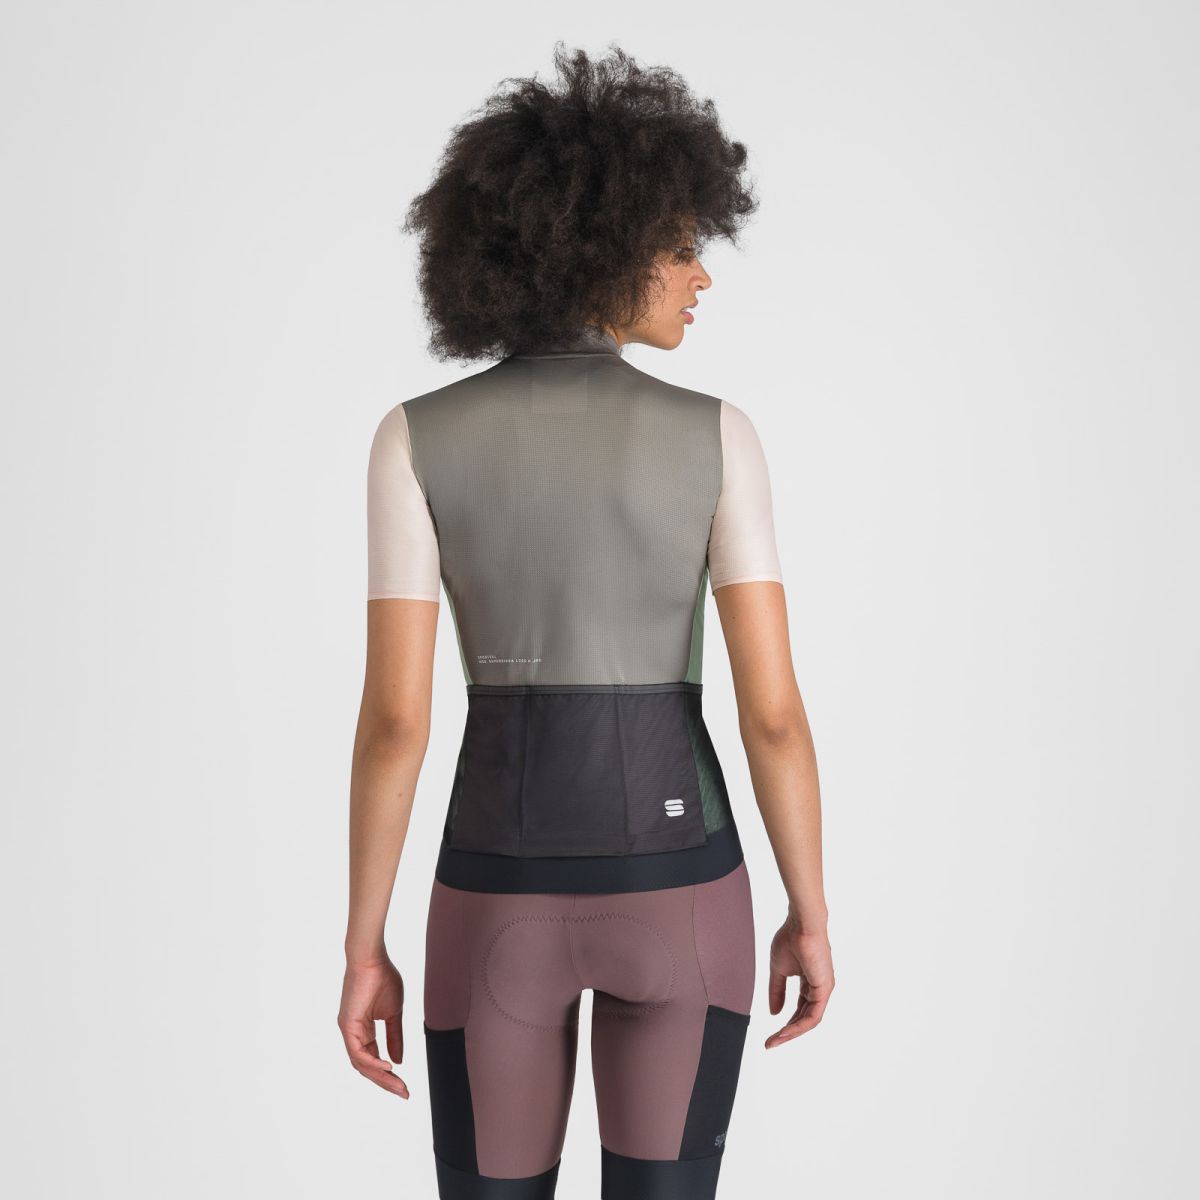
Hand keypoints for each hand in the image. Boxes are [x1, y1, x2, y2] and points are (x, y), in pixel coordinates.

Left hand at [338, 956, 409, 1097]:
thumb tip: (398, 1060)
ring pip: (362, 1064)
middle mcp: (353, 1033)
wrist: (372, 958)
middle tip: (404, 1093)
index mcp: (363, 1030)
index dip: (388, 1075)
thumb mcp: (393, 1013)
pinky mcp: (347, 1025)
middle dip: (386, 1082)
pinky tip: (388, 1068)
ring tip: (399, 1085)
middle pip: (367, 1067)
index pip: (373, 1059)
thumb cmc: (382, 978)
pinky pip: (358, 1053)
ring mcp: (348, 1030)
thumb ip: (395, 1036)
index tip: (404, 1085)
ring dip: (381, 1077)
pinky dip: (373, 1063)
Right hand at [764, 913, 833, 1048]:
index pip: (799, 1009)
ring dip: (791, 1032)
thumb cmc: (791, 939)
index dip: (785, 1022)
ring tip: (775, 1040)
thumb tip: (774, 1012)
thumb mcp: (778, 970)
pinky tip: (785, 1032)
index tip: (770, 1033)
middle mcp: (819, 988)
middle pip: (804, 1018)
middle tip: (771, 1043)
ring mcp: (823, 990)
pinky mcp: (824, 990)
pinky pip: (813, 1016)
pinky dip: (798, 1026)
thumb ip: (776, 991)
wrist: (801, 924)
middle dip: (787, 1032)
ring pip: (809, 1020)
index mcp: (810, 982)